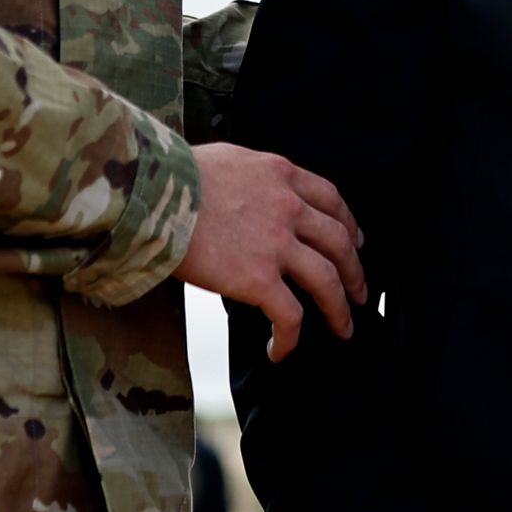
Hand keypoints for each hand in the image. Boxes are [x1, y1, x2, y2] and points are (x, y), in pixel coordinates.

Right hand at [181, 143, 367, 360]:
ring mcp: (277, 244)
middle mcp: (288, 207)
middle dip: (354, 271)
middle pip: (339, 242)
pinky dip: (289, 338)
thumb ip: (252, 177)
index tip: (355, 241)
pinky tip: (279, 351)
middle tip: (360, 292)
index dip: (348, 225)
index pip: (331, 200)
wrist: (151, 194)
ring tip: (344, 328)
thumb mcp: (228, 159)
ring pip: (327, 281)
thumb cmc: (173, 175)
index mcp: (281, 175)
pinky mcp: (258, 279)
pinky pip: (290, 316)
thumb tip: (249, 192)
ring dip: (340, 308)